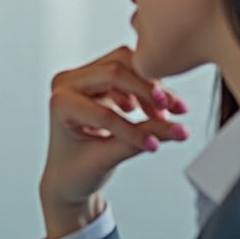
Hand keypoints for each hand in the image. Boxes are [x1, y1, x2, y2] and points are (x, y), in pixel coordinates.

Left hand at [39, 46, 188, 238]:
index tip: (156, 145)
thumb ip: (140, 142)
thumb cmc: (75, 171)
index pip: (104, 111)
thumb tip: (179, 130)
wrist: (67, 174)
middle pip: (117, 70)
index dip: (134, 129)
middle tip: (175, 111)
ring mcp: (83, 77)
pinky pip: (131, 71)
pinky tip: (155, 111)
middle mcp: (67, 83)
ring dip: (152, 87)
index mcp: (60, 103)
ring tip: (169, 113)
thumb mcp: (107, 158)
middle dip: (149, 92)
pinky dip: (148, 89)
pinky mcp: (100, 78)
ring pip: (127, 64)